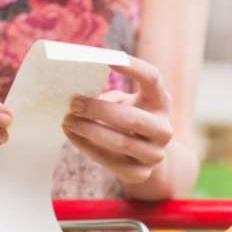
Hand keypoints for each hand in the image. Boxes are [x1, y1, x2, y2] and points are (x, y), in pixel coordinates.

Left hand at [62, 56, 172, 184]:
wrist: (145, 155)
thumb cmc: (129, 118)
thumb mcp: (126, 102)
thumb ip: (109, 96)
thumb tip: (77, 96)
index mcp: (161, 102)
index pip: (152, 78)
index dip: (131, 66)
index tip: (104, 57)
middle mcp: (164, 129)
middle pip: (133, 118)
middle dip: (99, 110)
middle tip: (73, 103)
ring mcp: (155, 155)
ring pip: (120, 142)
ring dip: (89, 130)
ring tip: (67, 120)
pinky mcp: (139, 174)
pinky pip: (109, 160)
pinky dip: (86, 146)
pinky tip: (71, 135)